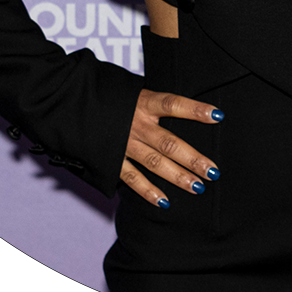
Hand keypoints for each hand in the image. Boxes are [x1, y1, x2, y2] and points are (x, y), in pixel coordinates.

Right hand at [120, 88, 222, 207]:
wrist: (73, 103)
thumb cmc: (109, 94)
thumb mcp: (133, 90)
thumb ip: (154, 102)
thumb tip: (178, 108)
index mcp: (143, 103)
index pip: (173, 104)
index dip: (195, 109)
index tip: (218, 115)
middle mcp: (136, 124)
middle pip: (169, 143)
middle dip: (192, 158)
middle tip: (213, 171)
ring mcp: (124, 144)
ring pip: (154, 163)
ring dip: (177, 177)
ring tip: (198, 187)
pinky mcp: (112, 160)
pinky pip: (132, 178)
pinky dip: (147, 191)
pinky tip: (164, 202)